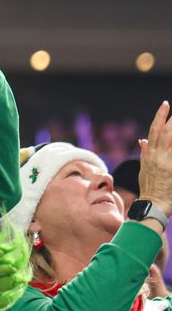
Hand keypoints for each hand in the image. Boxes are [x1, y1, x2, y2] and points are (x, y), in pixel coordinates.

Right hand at [138, 101, 171, 216]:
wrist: (154, 205)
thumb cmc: (150, 189)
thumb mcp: (144, 169)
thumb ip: (144, 153)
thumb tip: (142, 140)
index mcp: (149, 155)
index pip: (154, 131)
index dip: (160, 117)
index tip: (165, 105)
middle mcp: (157, 157)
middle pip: (165, 132)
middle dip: (171, 118)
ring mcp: (166, 163)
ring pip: (171, 140)